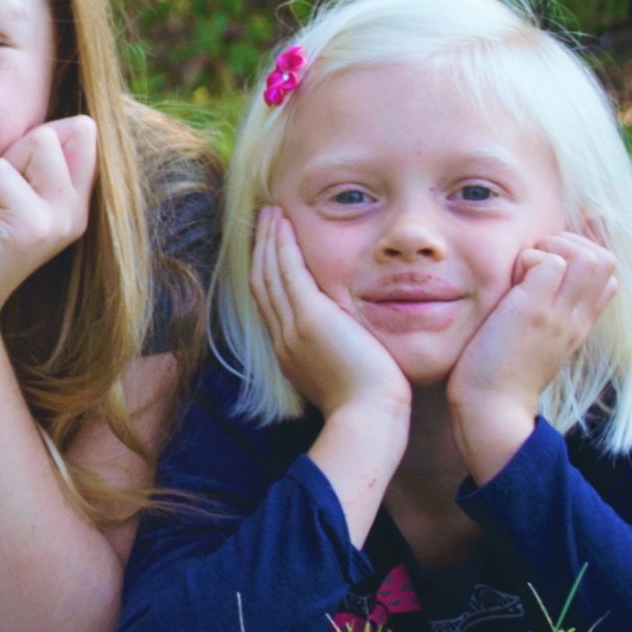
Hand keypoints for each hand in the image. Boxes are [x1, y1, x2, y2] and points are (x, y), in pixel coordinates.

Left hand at [0, 117, 96, 328]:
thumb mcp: (6, 188)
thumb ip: (35, 157)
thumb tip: (80, 121)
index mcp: (74, 200)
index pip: (81, 130)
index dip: (32, 140)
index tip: (8, 185)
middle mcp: (75, 212)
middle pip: (52, 131)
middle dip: (9, 155)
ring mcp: (59, 221)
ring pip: (35, 142)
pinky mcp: (33, 228)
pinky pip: (1, 171)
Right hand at [248, 208, 408, 426]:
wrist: (367, 417)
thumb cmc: (369, 406)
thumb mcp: (345, 377)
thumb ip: (339, 356)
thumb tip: (349, 345)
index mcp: (290, 352)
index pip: (271, 304)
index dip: (268, 273)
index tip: (271, 250)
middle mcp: (283, 337)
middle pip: (262, 283)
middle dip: (262, 250)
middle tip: (264, 222)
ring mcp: (292, 326)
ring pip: (270, 272)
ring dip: (269, 240)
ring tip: (271, 213)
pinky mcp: (309, 317)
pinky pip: (288, 271)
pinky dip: (283, 245)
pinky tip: (285, 224)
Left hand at [448, 231, 617, 475]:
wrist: (492, 409)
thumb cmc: (499, 372)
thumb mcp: (534, 339)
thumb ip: (544, 313)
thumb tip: (535, 282)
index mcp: (578, 322)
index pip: (607, 273)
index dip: (578, 255)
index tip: (544, 269)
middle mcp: (577, 316)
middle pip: (605, 258)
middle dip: (567, 244)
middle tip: (533, 265)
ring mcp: (559, 314)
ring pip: (587, 255)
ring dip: (550, 249)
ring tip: (523, 273)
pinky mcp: (534, 312)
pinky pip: (548, 262)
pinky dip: (526, 260)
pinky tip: (508, 285)